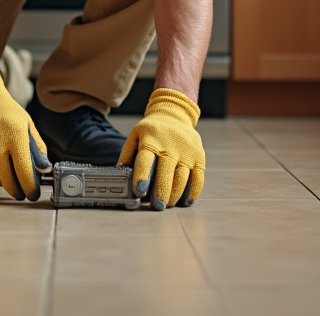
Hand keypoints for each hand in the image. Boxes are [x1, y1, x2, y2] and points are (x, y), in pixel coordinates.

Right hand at [0, 68, 51, 200]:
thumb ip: (37, 147)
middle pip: (7, 179)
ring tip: (9, 178)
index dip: (29, 187)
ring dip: (3, 181)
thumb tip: (44, 170)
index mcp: (15, 135)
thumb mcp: (27, 125)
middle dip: (16, 190)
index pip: (24, 170)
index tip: (32, 195)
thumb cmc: (7, 112)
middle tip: (21, 194)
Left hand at [118, 89, 203, 210]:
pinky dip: (193, 192)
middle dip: (161, 192)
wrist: (174, 114)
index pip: (145, 160)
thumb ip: (127, 154)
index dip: (142, 176)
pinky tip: (186, 201)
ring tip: (168, 204)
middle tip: (157, 206)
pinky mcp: (199, 156)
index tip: (139, 191)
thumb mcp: (135, 135)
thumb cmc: (151, 131)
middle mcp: (170, 146)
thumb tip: (120, 174)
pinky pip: (198, 178)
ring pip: (182, 177)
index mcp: (151, 140)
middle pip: (166, 172)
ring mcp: (187, 151)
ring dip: (175, 195)